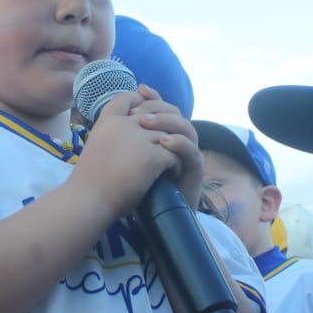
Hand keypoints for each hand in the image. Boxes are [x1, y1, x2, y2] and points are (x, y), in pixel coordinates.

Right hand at [71, 90, 181, 216]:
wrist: (88, 199)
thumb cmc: (88, 180)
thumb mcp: (95, 146)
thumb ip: (111, 135)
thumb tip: (128, 137)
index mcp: (107, 120)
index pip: (127, 97)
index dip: (141, 102)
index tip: (148, 117)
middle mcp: (124, 124)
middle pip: (155, 113)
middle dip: (166, 125)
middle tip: (170, 141)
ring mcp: (140, 139)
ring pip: (169, 133)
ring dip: (173, 146)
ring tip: (173, 160)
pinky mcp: (152, 156)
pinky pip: (174, 154)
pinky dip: (176, 164)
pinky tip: (172, 174)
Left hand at [130, 84, 203, 206]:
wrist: (150, 221)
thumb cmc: (134, 190)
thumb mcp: (126, 159)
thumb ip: (125, 137)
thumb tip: (118, 111)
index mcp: (162, 137)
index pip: (163, 109)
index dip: (154, 97)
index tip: (139, 91)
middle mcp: (178, 144)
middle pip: (177, 115)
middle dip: (159, 108)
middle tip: (139, 112)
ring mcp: (188, 157)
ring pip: (188, 130)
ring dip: (168, 123)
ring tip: (147, 124)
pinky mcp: (194, 173)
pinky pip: (192, 154)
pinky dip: (180, 144)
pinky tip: (164, 142)